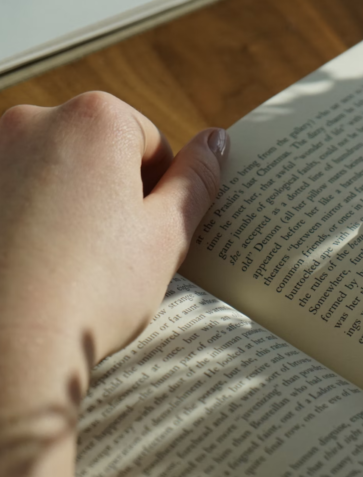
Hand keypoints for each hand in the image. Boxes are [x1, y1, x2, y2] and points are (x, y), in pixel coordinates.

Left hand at [0, 91, 227, 365]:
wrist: (6, 345)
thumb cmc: (91, 290)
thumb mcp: (166, 236)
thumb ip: (196, 180)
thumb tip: (216, 142)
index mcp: (96, 120)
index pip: (150, 141)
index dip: (160, 191)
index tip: (148, 233)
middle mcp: (33, 120)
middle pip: (97, 149)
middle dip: (111, 192)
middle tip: (114, 253)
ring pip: (52, 171)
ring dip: (68, 204)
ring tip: (70, 263)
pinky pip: (12, 192)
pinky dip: (26, 217)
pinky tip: (32, 262)